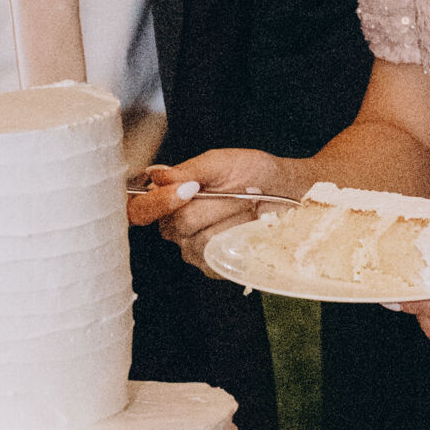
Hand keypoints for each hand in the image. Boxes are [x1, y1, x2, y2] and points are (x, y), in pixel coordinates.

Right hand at [127, 150, 305, 274]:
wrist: (288, 190)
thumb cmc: (254, 173)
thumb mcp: (219, 162)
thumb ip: (186, 169)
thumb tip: (155, 176)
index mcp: (167, 199)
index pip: (140, 210)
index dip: (158, 203)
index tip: (191, 188)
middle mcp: (174, 228)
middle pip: (178, 224)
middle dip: (213, 204)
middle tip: (236, 191)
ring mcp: (194, 250)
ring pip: (201, 240)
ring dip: (231, 219)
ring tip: (247, 207)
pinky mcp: (214, 266)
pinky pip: (218, 256)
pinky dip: (239, 237)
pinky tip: (249, 226)